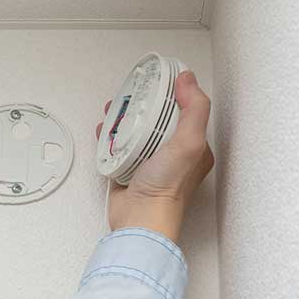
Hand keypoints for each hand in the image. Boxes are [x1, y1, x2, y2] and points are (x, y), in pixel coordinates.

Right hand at [94, 69, 214, 235]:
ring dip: (124, 117)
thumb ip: (195, 109)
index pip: (186, 109)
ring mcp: (151, 162)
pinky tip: (104, 130)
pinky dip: (110, 136)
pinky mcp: (130, 169)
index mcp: (194, 147)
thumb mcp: (189, 142)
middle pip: (158, 118)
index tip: (157, 79)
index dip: (172, 91)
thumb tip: (189, 80)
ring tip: (113, 109)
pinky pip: (119, 146)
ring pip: (137, 130)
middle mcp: (173, 154)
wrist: (140, 219)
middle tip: (131, 93)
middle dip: (143, 102)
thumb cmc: (167, 188)